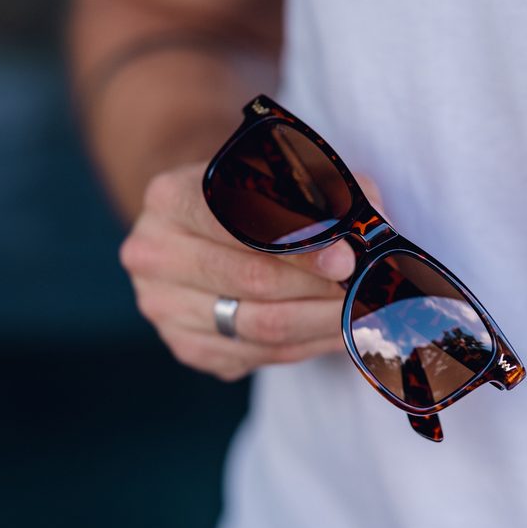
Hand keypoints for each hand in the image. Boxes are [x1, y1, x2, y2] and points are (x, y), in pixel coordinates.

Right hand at [120, 162, 374, 381]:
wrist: (202, 227)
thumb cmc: (252, 195)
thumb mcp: (284, 172)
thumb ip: (331, 189)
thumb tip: (373, 222)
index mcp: (169, 197)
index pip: (237, 224)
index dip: (298, 244)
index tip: (347, 258)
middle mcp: (153, 254)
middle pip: (252, 281)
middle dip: (320, 286)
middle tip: (370, 289)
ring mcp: (163, 307)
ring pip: (259, 326)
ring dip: (322, 322)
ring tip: (367, 312)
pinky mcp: (185, 346)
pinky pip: (258, 355)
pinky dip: (307, 345)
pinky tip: (339, 331)